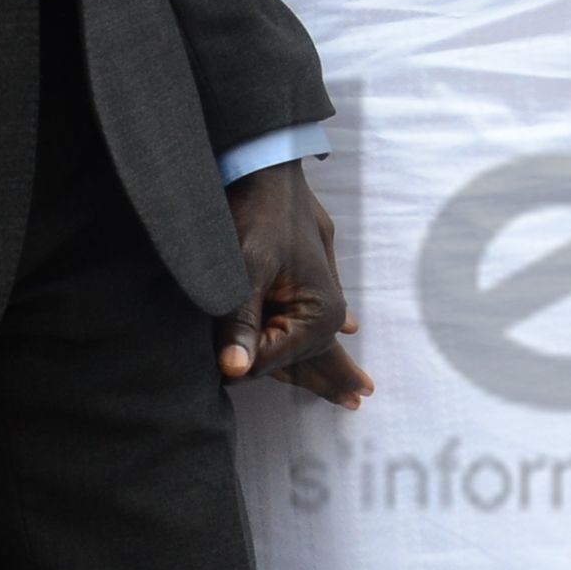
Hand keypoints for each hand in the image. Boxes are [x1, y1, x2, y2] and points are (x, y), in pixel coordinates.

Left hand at [224, 162, 369, 407]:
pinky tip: (350, 330)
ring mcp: (320, 292)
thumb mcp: (242, 270)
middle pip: (316, 358)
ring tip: (351, 390)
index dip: (237, 361)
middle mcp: (327, 310)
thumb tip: (233, 371)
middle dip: (331, 382)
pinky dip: (319, 331)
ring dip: (323, 364)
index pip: (269, 363)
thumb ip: (237, 323)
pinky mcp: (308, 276)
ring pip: (314, 339)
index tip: (215, 356)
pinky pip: (310, 316)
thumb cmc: (256, 215)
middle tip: (355, 403)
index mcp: (319, 315)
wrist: (266, 166)